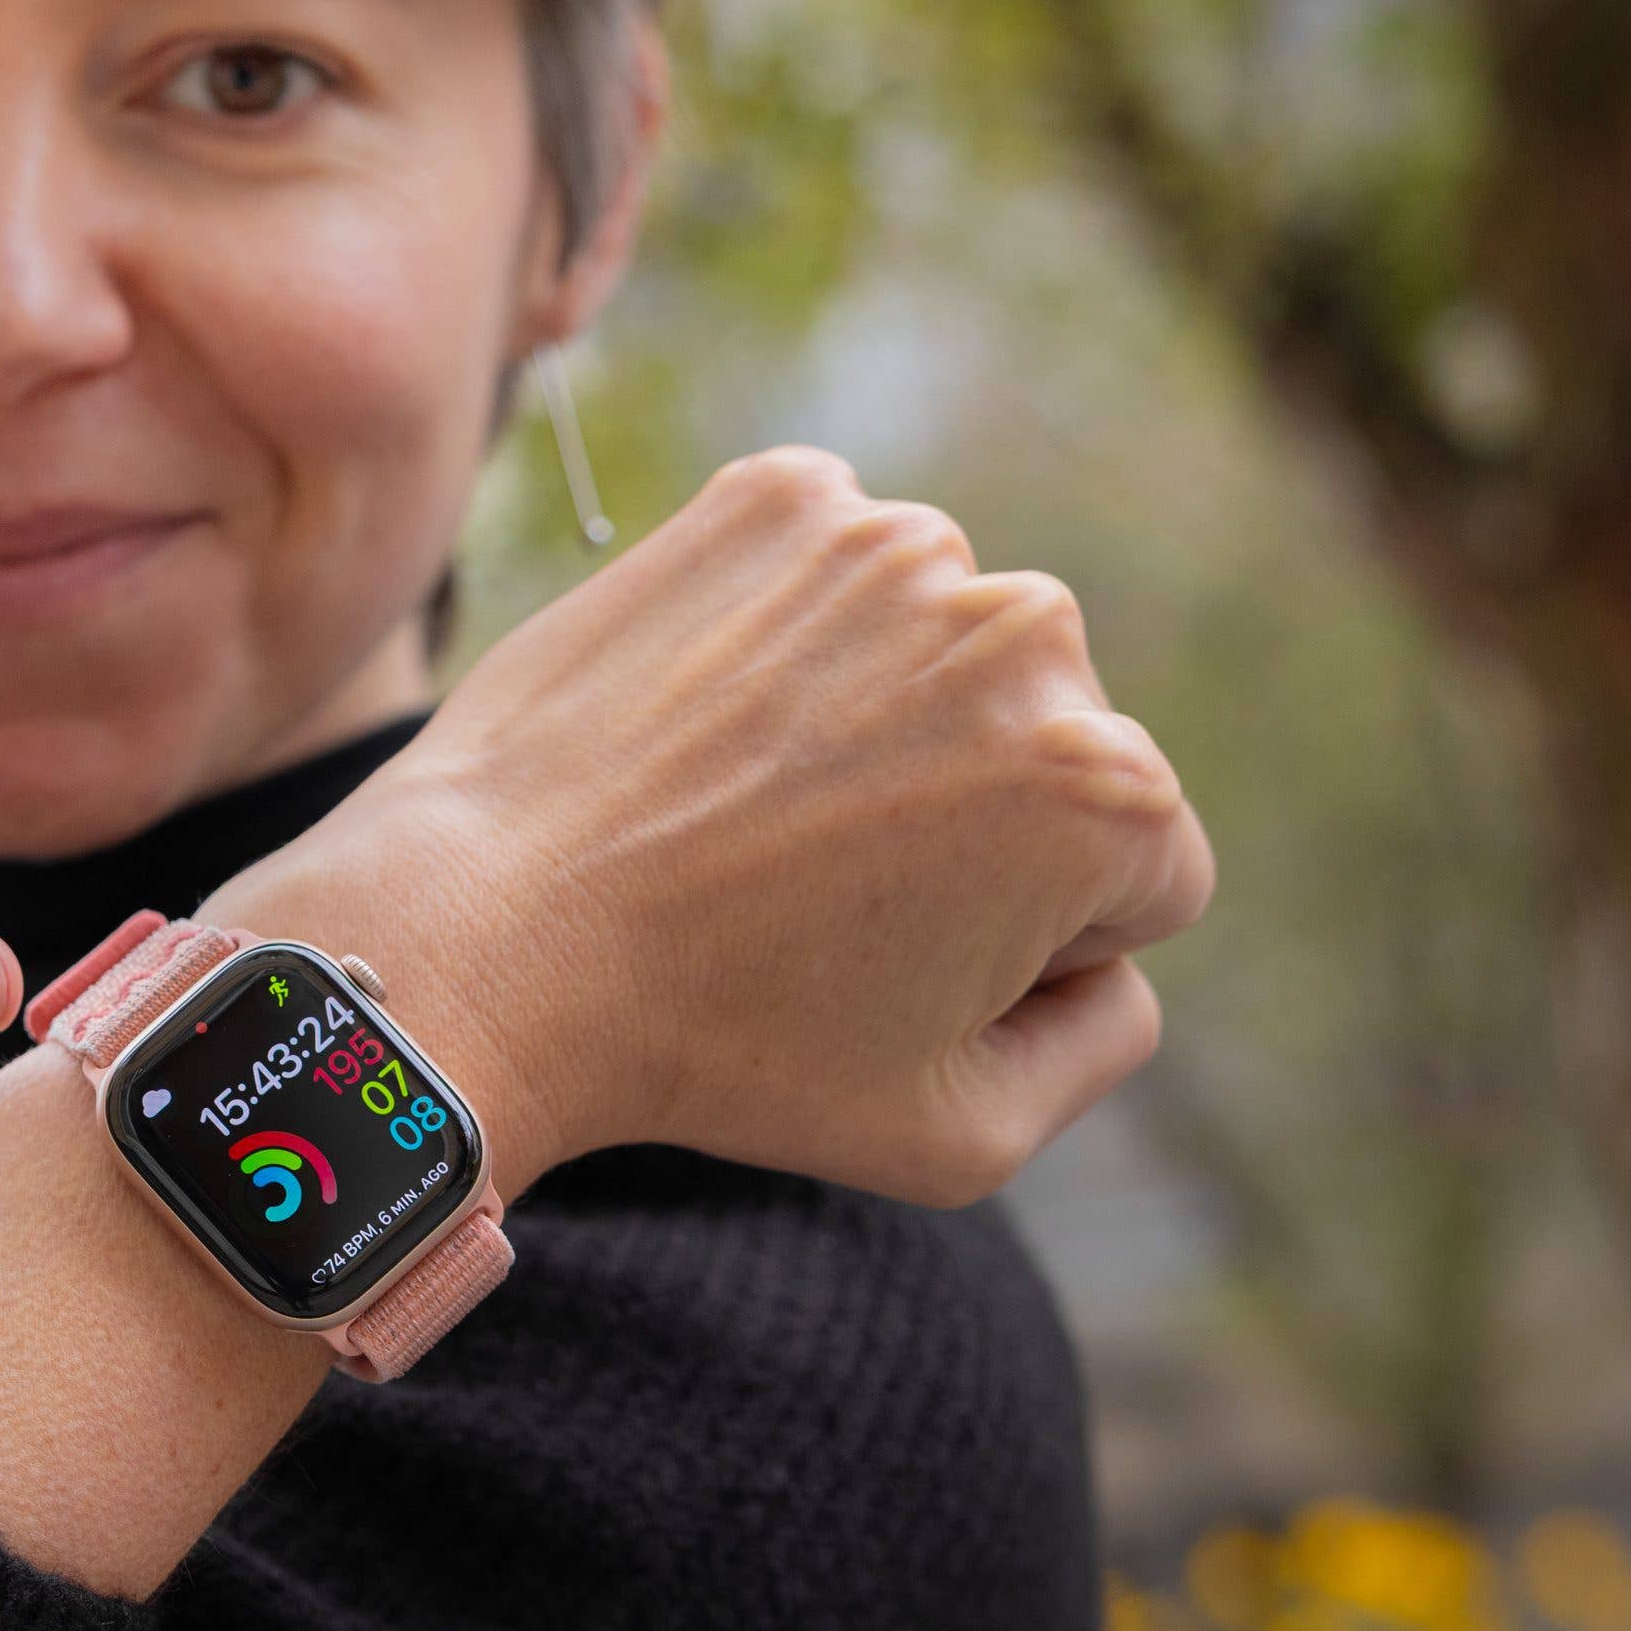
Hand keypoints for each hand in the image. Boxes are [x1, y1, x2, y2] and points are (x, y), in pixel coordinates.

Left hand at [214, 446, 1210, 1202]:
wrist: (489, 928)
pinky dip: (788, 632)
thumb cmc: (720, 1051)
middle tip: (808, 889)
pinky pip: (834, 572)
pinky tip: (707, 722)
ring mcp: (894, 544)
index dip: (1029, 946)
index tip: (894, 962)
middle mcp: (1028, 631)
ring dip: (880, 711)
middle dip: (971, 815)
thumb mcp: (963, 1135)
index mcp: (1107, 789)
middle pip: (1052, 744)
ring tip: (746, 807)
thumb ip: (1104, 1043)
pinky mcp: (778, 495)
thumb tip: (1114, 952)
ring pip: (942, 650)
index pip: (1141, 875)